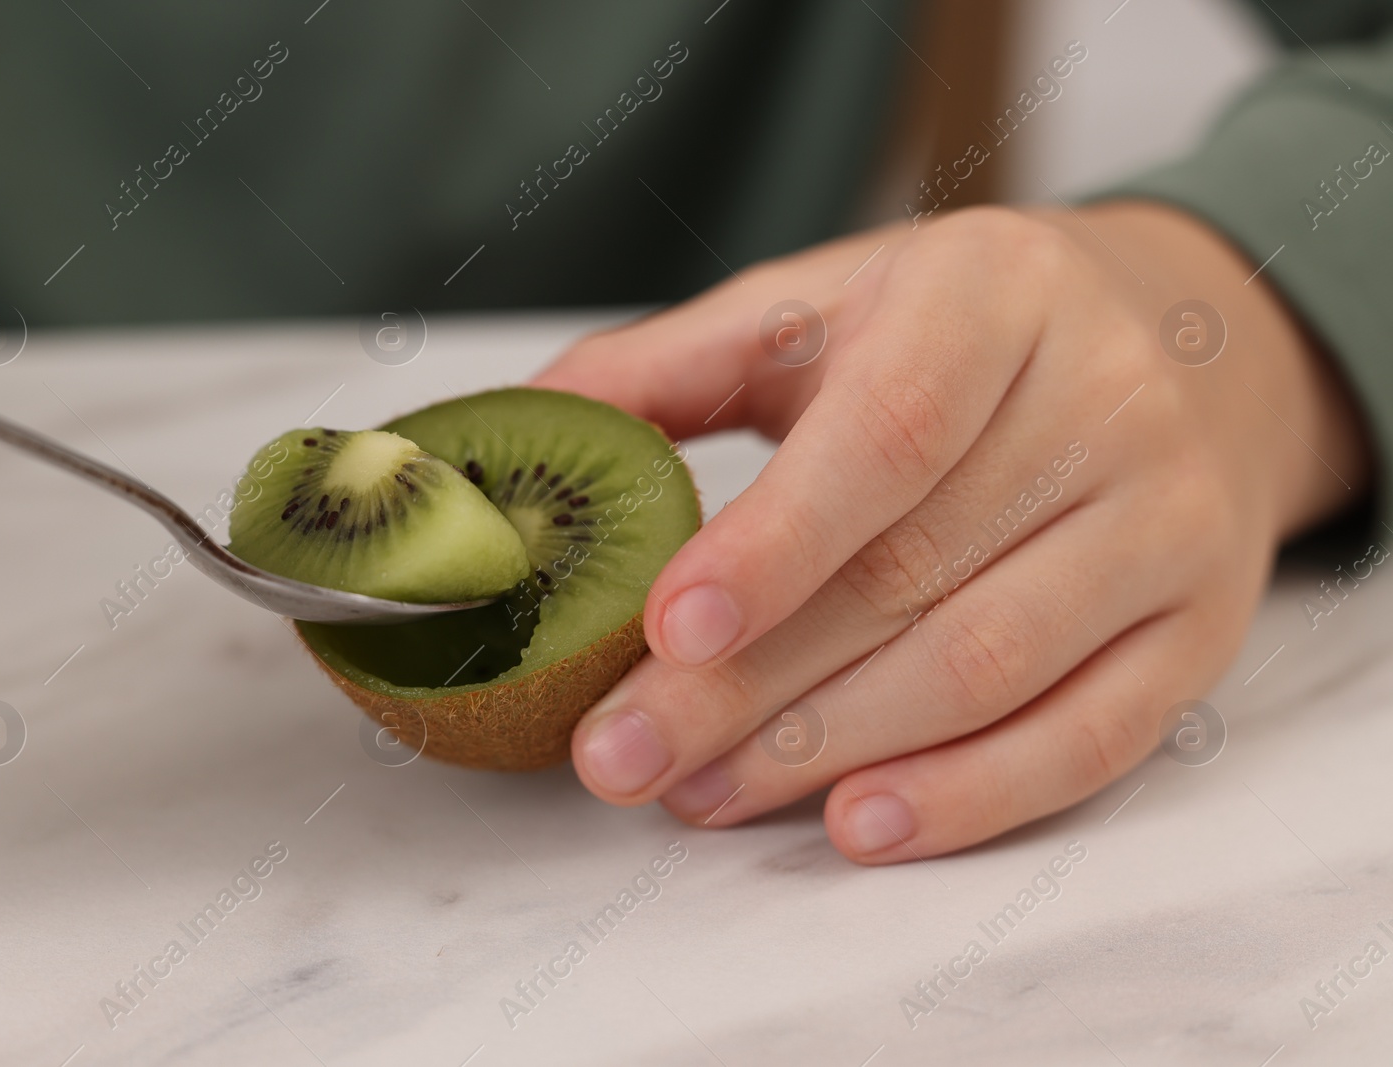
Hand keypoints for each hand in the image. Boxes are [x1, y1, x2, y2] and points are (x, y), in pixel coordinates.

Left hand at [532, 203, 1369, 862]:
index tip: (666, 628)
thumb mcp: (824, 303)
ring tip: (699, 791)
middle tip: (622, 756)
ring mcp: (1169, 524)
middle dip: (749, 687)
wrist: (1185, 344)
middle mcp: (1107, 402)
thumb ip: (670, 366)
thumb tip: (517, 437)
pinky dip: (966, 798)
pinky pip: (1089, 739)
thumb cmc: (964, 329)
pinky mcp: (1199, 628)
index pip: (888, 433)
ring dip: (827, 752)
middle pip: (913, 575)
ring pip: (988, 668)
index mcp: (997, 294)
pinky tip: (853, 825)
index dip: (775, 542)